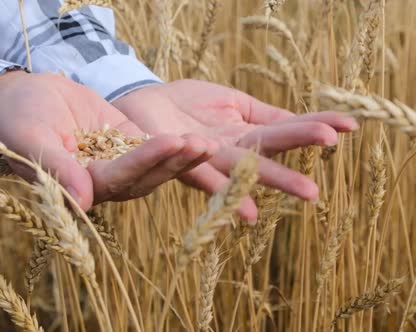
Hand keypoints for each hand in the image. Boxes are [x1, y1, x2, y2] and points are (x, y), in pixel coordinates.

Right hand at [0, 72, 215, 209]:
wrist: (25, 96)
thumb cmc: (17, 117)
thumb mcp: (31, 137)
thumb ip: (55, 168)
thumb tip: (83, 202)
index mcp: (81, 186)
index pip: (119, 176)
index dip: (146, 160)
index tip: (172, 141)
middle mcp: (106, 182)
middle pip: (147, 176)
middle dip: (176, 161)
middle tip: (204, 144)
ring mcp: (121, 164)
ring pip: (157, 166)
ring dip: (184, 157)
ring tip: (210, 143)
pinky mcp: (130, 146)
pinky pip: (157, 148)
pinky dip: (178, 145)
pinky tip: (202, 139)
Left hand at [113, 79, 357, 219]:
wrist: (142, 103)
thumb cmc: (190, 104)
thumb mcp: (234, 102)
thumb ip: (266, 115)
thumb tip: (303, 120)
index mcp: (250, 132)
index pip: (290, 128)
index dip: (319, 125)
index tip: (352, 126)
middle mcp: (235, 150)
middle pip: (273, 155)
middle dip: (303, 167)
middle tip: (331, 183)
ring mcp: (210, 157)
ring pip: (248, 170)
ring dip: (278, 181)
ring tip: (308, 192)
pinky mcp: (181, 159)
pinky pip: (205, 177)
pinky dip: (227, 192)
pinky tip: (248, 211)